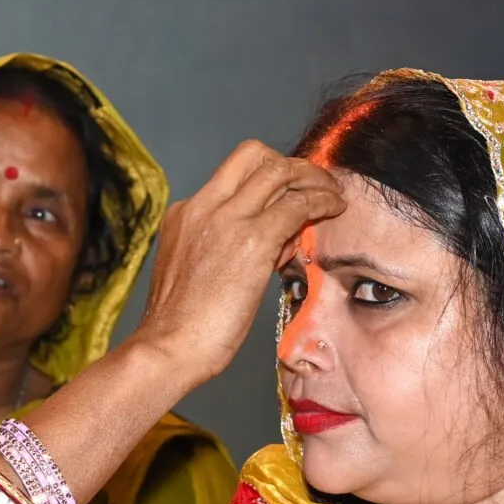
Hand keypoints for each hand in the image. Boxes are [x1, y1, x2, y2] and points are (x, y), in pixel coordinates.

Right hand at [133, 142, 344, 387]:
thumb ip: (234, 248)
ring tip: (332, 194)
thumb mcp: (199, 273)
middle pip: (254, 155)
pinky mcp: (252, 239)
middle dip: (292, 164)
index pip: (233, 175)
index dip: (267, 177)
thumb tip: (280, 239)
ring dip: (313, 178)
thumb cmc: (183, 327)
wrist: (168, 348)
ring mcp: (227, 219)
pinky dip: (321, 201)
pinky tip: (335, 209)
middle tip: (315, 182)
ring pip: (279, 171)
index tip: (288, 194)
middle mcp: (203, 206)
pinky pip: (297, 205)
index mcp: (185, 214)